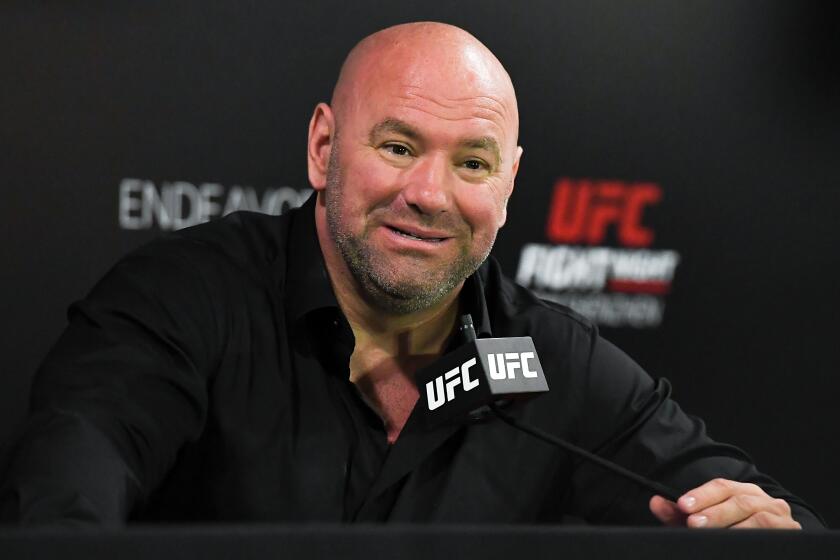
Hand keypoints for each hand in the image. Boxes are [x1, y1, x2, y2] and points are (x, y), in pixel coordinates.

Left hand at [649, 478, 800, 528]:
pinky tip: (738, 541)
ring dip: (731, 524)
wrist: (770, 550)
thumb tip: (655, 503)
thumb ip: (679, 516)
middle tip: (693, 523)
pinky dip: (752, 534)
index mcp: (742, 491)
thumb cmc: (734, 535)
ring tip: (710, 533)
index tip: (682, 505)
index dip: (700, 495)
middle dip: (713, 512)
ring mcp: (779, 515)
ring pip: (755, 515)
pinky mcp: (791, 532)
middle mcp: (762, 499)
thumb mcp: (703, 526)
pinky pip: (771, 531)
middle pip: (736, 499)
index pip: (720, 486)